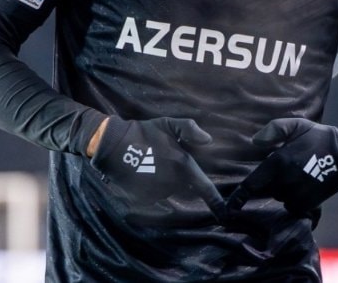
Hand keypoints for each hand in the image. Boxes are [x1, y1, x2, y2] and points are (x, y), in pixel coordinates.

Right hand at [89, 116, 225, 216]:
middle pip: (185, 188)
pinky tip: (143, 174)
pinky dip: (152, 188)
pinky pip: (154, 197)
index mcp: (183, 166)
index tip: (224, 213)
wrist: (113, 145)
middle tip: (165, 163)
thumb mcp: (168, 124)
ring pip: (169, 191)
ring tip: (152, 165)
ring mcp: (157, 193)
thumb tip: (208, 140)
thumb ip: (189, 129)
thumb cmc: (143, 133)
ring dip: (165, 183)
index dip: (215, 202)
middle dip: (181, 180)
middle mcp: (173, 183)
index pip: (204, 188)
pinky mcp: (143, 198)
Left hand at [226, 118, 337, 215]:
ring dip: (283, 189)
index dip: (239, 197)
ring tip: (298, 175)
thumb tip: (255, 141)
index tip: (229, 207)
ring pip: (280, 197)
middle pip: (267, 189)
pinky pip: (292, 205)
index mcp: (278, 163)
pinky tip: (304, 186)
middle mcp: (284, 182)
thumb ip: (274, 129)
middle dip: (270, 182)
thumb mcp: (296, 125)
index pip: (252, 184)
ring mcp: (296, 195)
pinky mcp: (307, 204)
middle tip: (286, 169)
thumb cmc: (318, 138)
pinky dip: (294, 199)